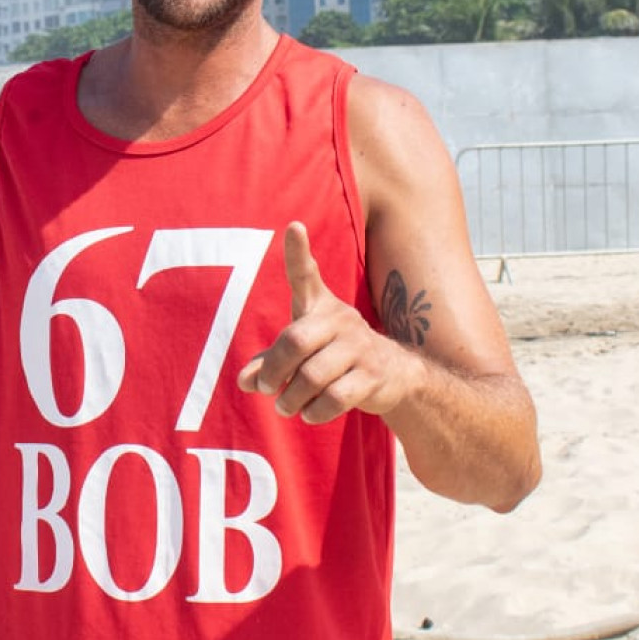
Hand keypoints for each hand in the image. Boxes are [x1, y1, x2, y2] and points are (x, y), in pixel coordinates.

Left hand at [236, 222, 417, 423]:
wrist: (395, 373)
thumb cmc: (334, 355)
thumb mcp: (301, 352)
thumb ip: (269, 362)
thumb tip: (243, 381)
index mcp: (319, 306)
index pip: (305, 274)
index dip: (298, 251)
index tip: (293, 225)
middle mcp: (340, 319)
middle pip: (295, 341)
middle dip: (274, 370)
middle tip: (265, 388)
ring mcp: (359, 346)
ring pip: (312, 376)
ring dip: (292, 398)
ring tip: (285, 407)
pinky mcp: (373, 375)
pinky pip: (334, 398)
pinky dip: (315, 412)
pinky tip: (310, 413)